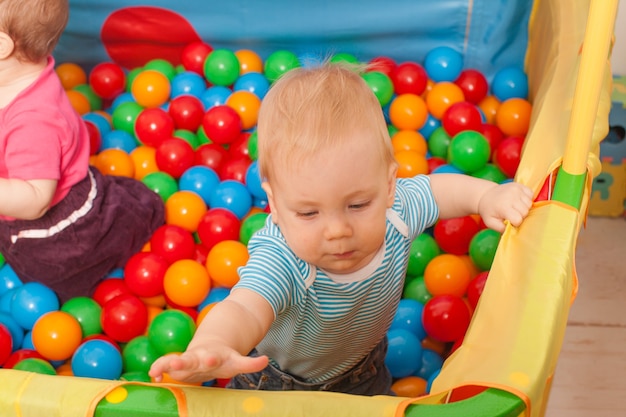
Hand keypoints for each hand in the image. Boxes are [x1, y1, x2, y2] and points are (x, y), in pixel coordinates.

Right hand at [148, 343, 268, 382]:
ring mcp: (186, 360)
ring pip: (174, 360)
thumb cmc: (224, 359)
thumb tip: (266, 361)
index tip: (211, 359)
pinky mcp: (176, 365)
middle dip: (183, 360)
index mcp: (214, 356)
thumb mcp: (237, 362)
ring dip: (167, 364)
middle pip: (191, 358)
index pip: (214, 357)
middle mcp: (198, 357)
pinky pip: (164, 365)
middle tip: (176, 362)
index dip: (213, 359)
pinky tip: (153, 378)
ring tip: (157, 371)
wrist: (209, 349)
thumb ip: (250, 363)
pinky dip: (158, 369)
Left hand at [477, 182, 532, 232]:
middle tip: (512, 214)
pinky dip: (527, 198)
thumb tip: (513, 231)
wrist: (485, 195)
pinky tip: (518, 200)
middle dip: (520, 216)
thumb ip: (501, 228)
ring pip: (529, 204)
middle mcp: (511, 196)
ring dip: (524, 207)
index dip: (516, 223)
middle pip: (525, 212)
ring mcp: (516, 189)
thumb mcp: (490, 222)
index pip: (518, 219)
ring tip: (515, 207)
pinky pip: (531, 194)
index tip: (510, 221)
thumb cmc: (489, 211)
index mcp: (503, 207)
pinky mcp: (519, 185)